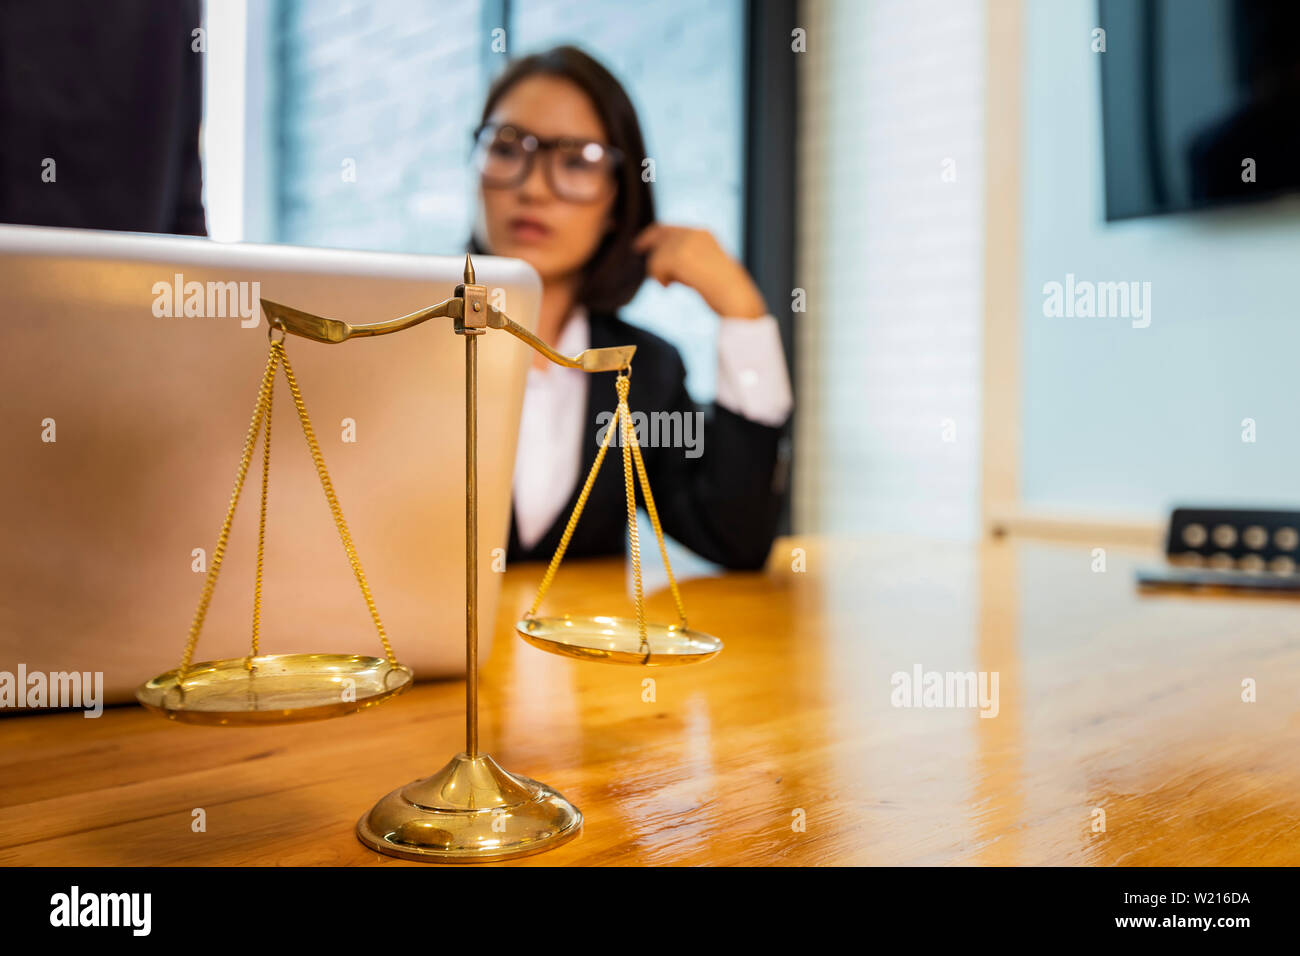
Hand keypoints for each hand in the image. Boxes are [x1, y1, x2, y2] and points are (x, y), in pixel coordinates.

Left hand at [632, 224, 767, 318]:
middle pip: (659, 234)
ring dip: (658, 271)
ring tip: (670, 285)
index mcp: (703, 234)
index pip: (671, 229)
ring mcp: (687, 243)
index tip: (641, 244)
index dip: (654, 235)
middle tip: (636, 248)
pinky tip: (668, 287)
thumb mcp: (704, 269)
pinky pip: (655, 265)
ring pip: (657, 254)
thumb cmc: (723, 290)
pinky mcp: (679, 255)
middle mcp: (694, 233)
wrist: (734, 296)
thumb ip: (685, 261)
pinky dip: (658, 278)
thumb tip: (662, 267)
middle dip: (648, 244)